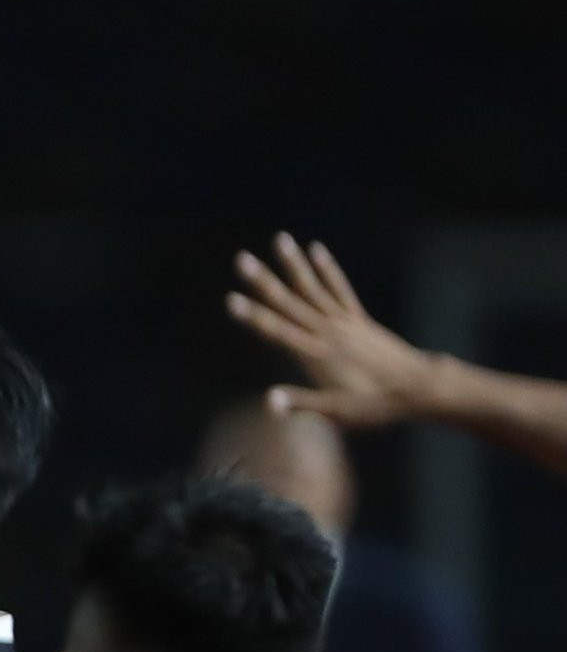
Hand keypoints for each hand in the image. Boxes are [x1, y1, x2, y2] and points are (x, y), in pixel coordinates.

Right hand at [228, 235, 453, 430]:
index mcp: (317, 355)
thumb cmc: (376, 405)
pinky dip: (327, 269)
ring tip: (279, 239)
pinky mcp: (358, 319)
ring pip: (312, 287)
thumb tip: (268, 401)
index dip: (253, 316)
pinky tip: (316, 250)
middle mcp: (328, 332)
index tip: (231, 299)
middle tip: (241, 259)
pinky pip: (340, 289)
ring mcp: (344, 322)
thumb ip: (302, 403)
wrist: (419, 387)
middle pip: (289, 302)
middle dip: (263, 281)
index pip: (278, 331)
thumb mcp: (337, 412)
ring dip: (293, 263)